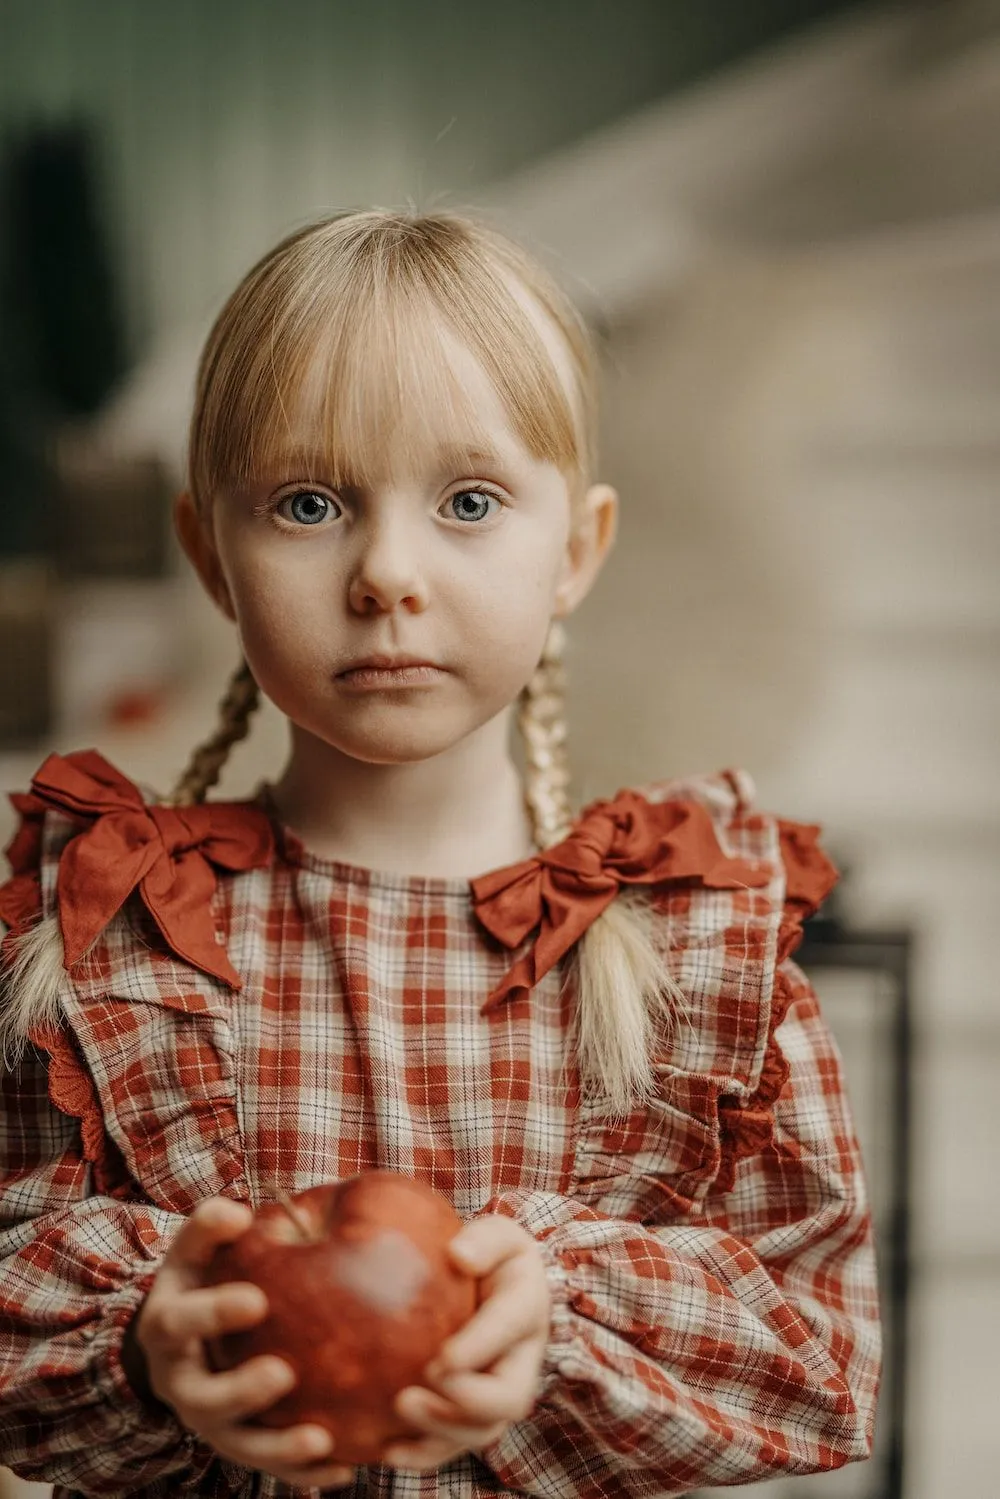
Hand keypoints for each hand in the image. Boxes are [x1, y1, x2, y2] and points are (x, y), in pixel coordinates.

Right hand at [133, 1196, 355, 1489]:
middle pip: (205, 1397)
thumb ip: (210, 1227)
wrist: (179, 1338)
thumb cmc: (200, 1279)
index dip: (214, 1313)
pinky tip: (346, 1468)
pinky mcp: (237, 1445)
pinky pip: (270, 1466)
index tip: (257, 1300)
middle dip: (242, 1391)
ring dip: (278, 1448)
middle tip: (283, 1373)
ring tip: (321, 1440)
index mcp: (167, 1328)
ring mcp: (208, 1422)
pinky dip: (305, 1473)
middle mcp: (181, 1382)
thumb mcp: (195, 1251)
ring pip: (239, 1445)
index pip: (181, 1322)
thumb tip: (236, 1211)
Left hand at [382, 1215, 550, 1471]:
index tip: (442, 1359)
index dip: (481, 1346)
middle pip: (509, 1398)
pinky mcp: (471, 1413)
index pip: (510, 1326)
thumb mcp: (496, 1233)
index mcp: (527, 1305)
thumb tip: (458, 1256)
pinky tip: (389, 1451)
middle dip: (465, 1404)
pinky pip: (454, 1444)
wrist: (485, 1281)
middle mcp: (521, 1357)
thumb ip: (485, 1239)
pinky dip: (425, 1454)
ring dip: (441, 1432)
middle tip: (414, 1393)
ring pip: (482, 1430)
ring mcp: (498, 1390)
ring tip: (398, 1411)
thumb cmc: (487, 1253)